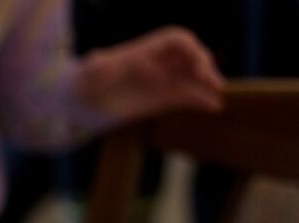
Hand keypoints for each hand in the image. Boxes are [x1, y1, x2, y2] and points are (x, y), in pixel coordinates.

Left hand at [75, 27, 225, 122]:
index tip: (195, 65)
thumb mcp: (88, 73)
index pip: (176, 40)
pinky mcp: (161, 98)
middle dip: (204, 65)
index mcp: (144, 51)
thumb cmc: (82, 82)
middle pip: (190, 56)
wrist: (79, 102)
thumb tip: (98, 59)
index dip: (190, 49)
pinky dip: (201, 99)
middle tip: (213, 82)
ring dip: (207, 83)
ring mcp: (161, 80)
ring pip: (192, 77)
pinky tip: (214, 107)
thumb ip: (97, 66)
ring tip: (218, 94)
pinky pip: (187, 96)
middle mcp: (157, 63)